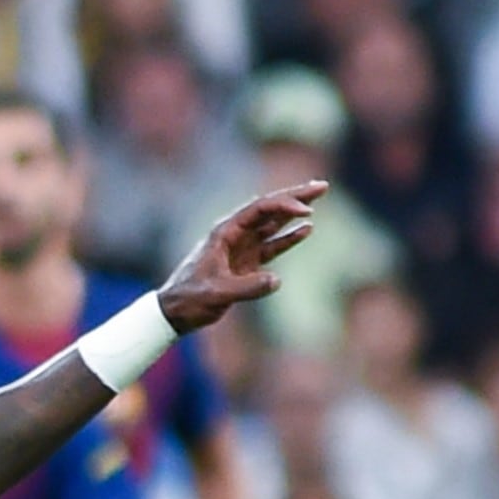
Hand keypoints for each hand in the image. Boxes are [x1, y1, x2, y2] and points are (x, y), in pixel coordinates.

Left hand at [156, 183, 326, 333]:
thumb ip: (247, 287)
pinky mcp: (246, 263)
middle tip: (322, 186)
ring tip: (318, 198)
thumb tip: (276, 280)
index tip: (306, 210)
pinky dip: (288, 238)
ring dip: (294, 212)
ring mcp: (241, 248)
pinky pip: (271, 246)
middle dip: (295, 197)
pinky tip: (306, 229)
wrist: (176, 312)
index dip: (284, 205)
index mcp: (224, 233)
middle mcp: (234, 234)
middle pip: (269, 209)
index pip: (259, 210)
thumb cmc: (190, 299)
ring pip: (272, 224)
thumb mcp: (217, 293)